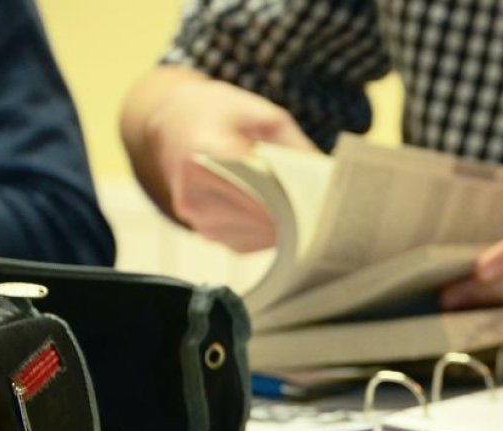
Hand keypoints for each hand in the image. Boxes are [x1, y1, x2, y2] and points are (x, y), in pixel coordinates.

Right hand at [140, 76, 317, 251]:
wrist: (173, 125)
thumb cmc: (223, 115)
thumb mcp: (265, 115)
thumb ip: (296, 148)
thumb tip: (329, 182)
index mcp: (207, 152)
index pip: (260, 190)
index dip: (294, 199)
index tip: (322, 201)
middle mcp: (196, 190)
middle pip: (261, 218)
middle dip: (295, 214)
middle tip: (322, 207)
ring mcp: (197, 216)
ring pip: (257, 236)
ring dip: (283, 227)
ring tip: (298, 206)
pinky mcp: (204, 231)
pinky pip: (247, 242)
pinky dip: (267, 233)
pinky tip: (275, 213)